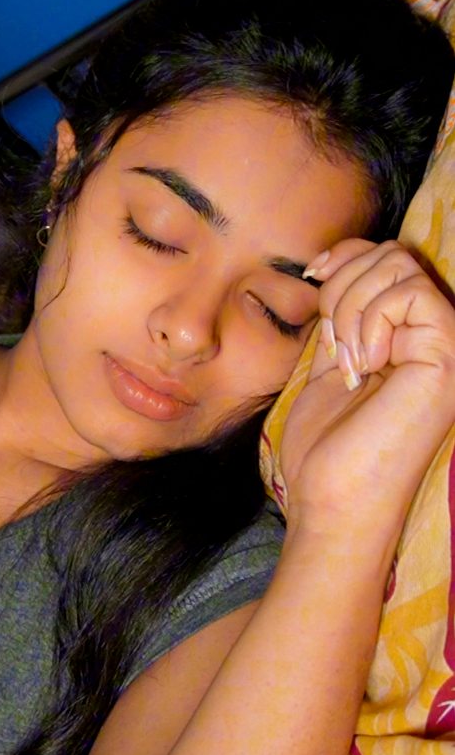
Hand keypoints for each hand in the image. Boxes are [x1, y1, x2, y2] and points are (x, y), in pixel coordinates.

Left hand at [280, 240, 454, 540]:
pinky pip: (408, 293)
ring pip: (399, 266)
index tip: (314, 277)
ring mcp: (448, 346)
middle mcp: (438, 339)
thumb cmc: (328, 447)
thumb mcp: (331, 360)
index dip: (347, 256)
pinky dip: (369, 320)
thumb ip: (344, 313)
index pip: (389, 259)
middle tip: (333, 346)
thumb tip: (336, 261)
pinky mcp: (448, 356)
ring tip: (347, 361)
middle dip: (343, 286)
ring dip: (350, 307)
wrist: (331, 500)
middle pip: (393, 255)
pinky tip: (363, 366)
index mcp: (412, 339)